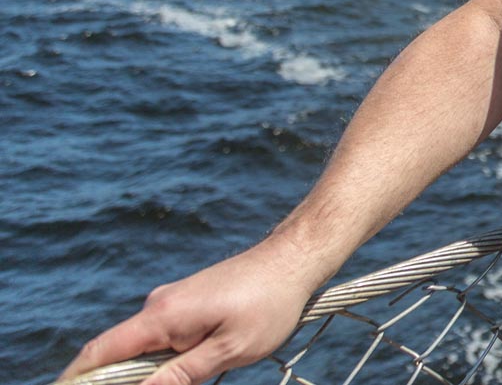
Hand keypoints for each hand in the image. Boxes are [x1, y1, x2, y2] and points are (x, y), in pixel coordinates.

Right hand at [59, 243, 316, 384]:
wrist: (295, 259)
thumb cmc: (270, 304)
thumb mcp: (229, 350)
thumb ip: (180, 374)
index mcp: (162, 315)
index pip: (100, 351)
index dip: (76, 378)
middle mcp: (158, 305)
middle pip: (120, 353)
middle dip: (122, 381)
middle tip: (171, 382)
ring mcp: (171, 301)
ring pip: (147, 346)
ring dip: (156, 370)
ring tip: (205, 366)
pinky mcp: (186, 302)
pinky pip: (166, 336)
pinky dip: (170, 356)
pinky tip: (204, 360)